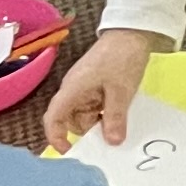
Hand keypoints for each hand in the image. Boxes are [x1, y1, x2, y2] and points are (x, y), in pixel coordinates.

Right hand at [43, 26, 160, 150]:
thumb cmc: (122, 57)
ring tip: (119, 126)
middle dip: (87, 132)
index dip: (56, 136)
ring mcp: (84, 89)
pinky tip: (121, 116)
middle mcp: (74, 91)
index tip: (69, 152)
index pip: (53, 118)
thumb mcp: (121, 90)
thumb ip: (115, 117)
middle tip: (109, 140)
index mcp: (72, 90)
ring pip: (85, 116)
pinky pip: (95, 108)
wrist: (132, 33)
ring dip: (99, 123)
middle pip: (71, 120)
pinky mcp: (95, 87)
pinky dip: (105, 114)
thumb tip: (112, 142)